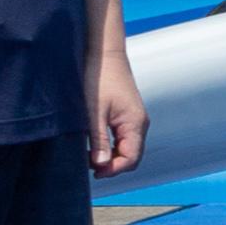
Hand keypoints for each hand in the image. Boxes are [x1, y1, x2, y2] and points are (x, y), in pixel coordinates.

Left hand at [85, 38, 146, 177]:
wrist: (103, 52)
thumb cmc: (98, 78)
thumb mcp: (93, 111)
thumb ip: (98, 139)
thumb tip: (101, 165)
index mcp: (135, 123)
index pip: (130, 158)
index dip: (113, 169)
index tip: (93, 172)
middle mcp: (138, 123)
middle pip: (130, 155)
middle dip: (111, 164)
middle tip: (87, 164)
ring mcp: (134, 118)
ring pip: (125, 147)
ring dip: (109, 155)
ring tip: (87, 153)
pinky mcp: (126, 114)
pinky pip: (122, 137)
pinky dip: (109, 145)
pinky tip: (93, 142)